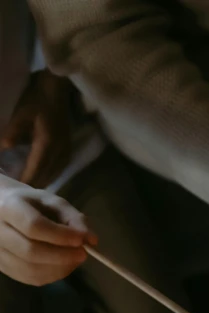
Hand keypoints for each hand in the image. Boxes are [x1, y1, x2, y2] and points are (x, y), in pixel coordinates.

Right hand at [0, 177, 95, 285]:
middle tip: (83, 254)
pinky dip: (51, 275)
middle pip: (30, 251)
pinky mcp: (2, 267)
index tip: (81, 240)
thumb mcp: (54, 202)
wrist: (2, 209)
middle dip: (62, 256)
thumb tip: (91, 240)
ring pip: (29, 269)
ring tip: (75, 259)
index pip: (34, 226)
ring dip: (59, 268)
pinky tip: (64, 266)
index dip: (60, 236)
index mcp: (9, 207)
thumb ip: (74, 218)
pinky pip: (28, 278)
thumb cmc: (32, 204)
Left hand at [1, 71, 71, 187]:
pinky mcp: (67, 148)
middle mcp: (59, 151)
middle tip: (19, 192)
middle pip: (46, 176)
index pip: (35, 170)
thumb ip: (11, 135)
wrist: (57, 90)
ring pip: (54, 174)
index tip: (15, 191)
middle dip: (32, 185)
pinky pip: (59, 168)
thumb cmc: (36, 100)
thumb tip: (2, 151)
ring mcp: (66, 150)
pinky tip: (41, 177)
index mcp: (46, 144)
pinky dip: (49, 175)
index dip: (25, 181)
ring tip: (29, 188)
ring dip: (42, 181)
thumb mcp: (19, 115)